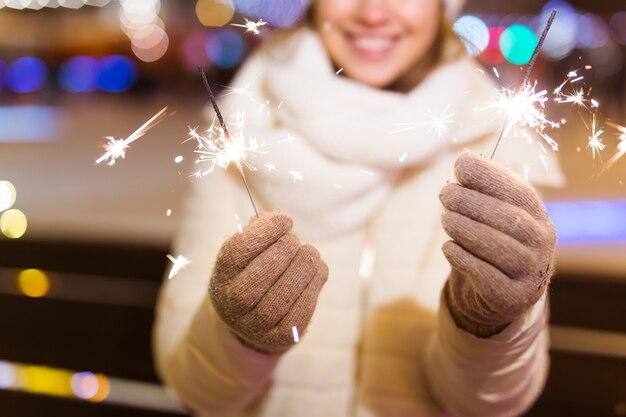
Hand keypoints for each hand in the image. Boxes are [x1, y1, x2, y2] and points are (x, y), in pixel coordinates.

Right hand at [209, 211, 327, 352]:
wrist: (253, 323)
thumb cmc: (254, 274)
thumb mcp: (249, 253)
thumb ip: (259, 231)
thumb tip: (277, 219)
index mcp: (221, 277)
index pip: (238, 251)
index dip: (265, 232)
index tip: (286, 220)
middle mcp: (233, 305)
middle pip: (260, 275)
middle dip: (285, 250)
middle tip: (296, 241)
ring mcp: (256, 325)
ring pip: (283, 295)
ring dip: (304, 267)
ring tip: (311, 254)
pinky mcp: (281, 337)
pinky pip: (301, 311)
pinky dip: (314, 286)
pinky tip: (317, 272)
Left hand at [439, 151, 555, 336]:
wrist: (497, 295)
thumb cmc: (491, 243)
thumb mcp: (489, 214)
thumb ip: (480, 189)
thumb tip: (464, 159)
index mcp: (538, 217)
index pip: (519, 193)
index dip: (490, 177)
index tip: (460, 166)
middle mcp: (542, 244)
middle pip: (511, 220)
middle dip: (474, 202)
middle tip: (445, 194)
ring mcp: (530, 273)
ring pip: (501, 247)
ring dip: (468, 229)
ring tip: (445, 219)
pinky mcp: (512, 297)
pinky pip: (487, 276)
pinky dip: (464, 259)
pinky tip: (448, 247)